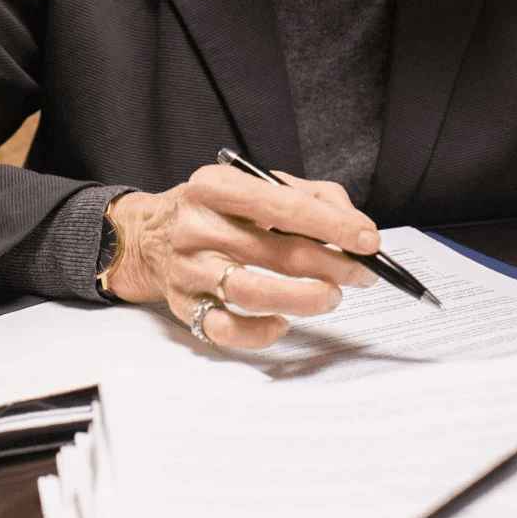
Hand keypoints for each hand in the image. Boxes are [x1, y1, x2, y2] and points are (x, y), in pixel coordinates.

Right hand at [103, 165, 379, 347]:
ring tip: (331, 297)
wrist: (148, 235)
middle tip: (361, 273)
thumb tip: (353, 225)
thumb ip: (306, 195)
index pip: (283, 205)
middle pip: (275, 251)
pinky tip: (282, 323)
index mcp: (214, 186)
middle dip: (330, 265)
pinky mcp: (184, 304)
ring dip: (303, 298)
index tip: (368, 240)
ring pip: (251, 291)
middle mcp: (197, 226)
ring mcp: (188, 268)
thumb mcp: (250, 185)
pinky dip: (259, 331)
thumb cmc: (214, 211)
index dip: (333, 225)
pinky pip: (225, 328)